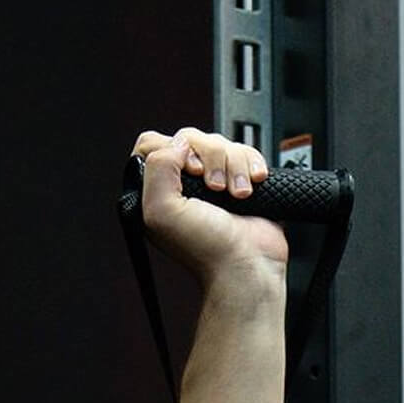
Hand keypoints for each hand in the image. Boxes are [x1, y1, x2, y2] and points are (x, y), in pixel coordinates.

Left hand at [132, 127, 287, 282]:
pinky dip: (250, 164)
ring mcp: (211, 180)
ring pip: (220, 142)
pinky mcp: (238, 178)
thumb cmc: (207, 250)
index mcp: (157, 192)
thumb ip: (157, 169)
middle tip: (215, 188)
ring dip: (233, 165)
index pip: (153, 145)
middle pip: (191, 138)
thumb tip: (178, 143)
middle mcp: (182, 185)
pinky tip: (250, 186)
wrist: (247, 264)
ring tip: (236, 194)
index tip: (190, 172)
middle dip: (210, 158)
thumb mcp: (162, 213)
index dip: (173, 150)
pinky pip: (244, 149)